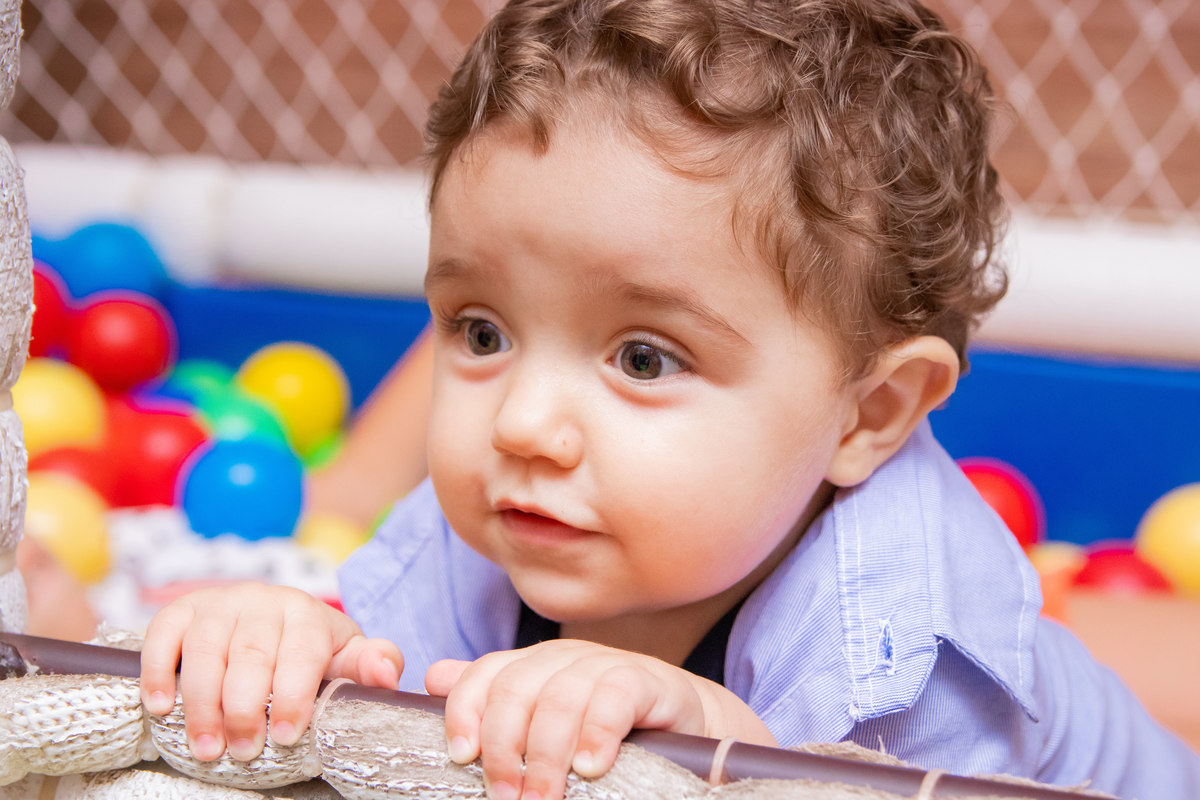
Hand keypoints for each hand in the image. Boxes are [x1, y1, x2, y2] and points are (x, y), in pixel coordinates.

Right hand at [140, 582, 403, 761]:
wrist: (271, 620)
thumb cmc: (310, 650)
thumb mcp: (344, 656)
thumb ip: (370, 665)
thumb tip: (387, 675)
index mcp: (306, 612)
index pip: (302, 650)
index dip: (294, 695)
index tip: (287, 737)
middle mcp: (262, 600)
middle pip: (251, 653)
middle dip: (245, 708)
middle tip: (243, 752)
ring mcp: (219, 603)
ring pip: (206, 648)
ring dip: (201, 701)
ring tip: (206, 746)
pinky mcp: (182, 610)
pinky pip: (163, 634)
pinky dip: (158, 670)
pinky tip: (161, 707)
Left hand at [425, 640, 775, 799]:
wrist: (685, 725)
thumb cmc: (606, 734)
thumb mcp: (545, 725)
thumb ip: (493, 705)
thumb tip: (433, 677)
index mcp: (532, 667)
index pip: (484, 674)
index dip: (465, 712)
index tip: (461, 758)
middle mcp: (564, 658)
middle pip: (516, 688)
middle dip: (505, 747)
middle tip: (508, 798)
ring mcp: (606, 665)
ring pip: (560, 697)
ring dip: (547, 754)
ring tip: (546, 798)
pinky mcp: (648, 681)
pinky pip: (614, 696)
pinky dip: (598, 732)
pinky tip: (593, 767)